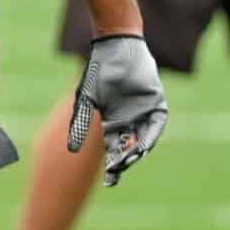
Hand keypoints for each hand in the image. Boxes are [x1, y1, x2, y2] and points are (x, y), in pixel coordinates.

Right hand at [70, 34, 169, 185]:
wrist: (115, 46)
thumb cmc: (98, 72)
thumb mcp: (86, 101)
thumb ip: (80, 125)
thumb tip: (72, 151)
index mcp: (114, 121)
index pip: (114, 150)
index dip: (113, 166)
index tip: (111, 182)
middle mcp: (131, 119)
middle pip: (130, 146)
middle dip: (125, 160)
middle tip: (119, 169)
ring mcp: (144, 110)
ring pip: (144, 137)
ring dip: (139, 149)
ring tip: (131, 159)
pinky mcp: (156, 100)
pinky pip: (157, 122)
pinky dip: (152, 132)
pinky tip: (145, 143)